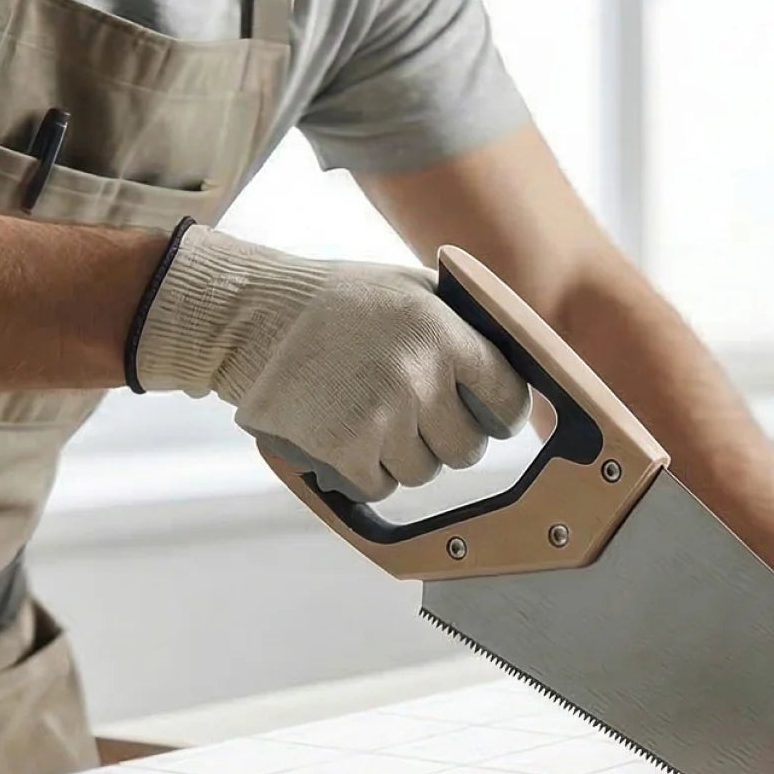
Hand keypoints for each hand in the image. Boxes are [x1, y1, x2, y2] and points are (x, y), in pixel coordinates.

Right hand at [131, 227, 529, 501]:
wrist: (253, 315)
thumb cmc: (340, 301)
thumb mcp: (413, 289)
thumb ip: (465, 325)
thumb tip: (520, 364)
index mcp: (444, 333)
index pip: (508, 399)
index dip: (500, 414)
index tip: (489, 416)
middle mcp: (419, 376)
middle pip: (466, 448)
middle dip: (447, 438)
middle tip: (417, 414)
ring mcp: (382, 416)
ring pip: (424, 471)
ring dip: (404, 454)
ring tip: (372, 413)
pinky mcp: (344, 448)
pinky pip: (380, 484)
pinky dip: (366, 469)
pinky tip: (346, 432)